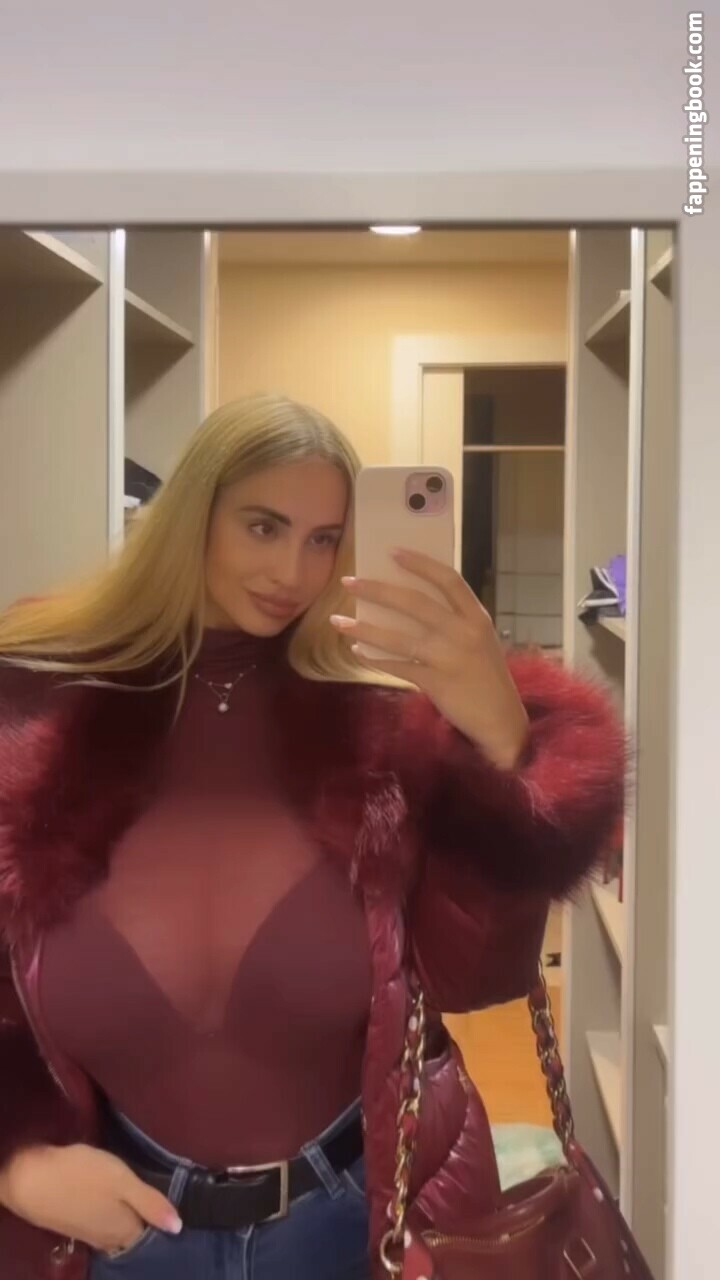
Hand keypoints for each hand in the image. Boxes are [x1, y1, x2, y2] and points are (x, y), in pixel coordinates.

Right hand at [0, 1142, 182, 1255]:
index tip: (177, 1207)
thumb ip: (151, 1203)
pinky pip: (103, 1227)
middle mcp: (109, 1239)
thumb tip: (179, 1227)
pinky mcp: (75, 1225)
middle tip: (160, 1203)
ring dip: (130, 1221)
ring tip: (141, 1202)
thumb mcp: (122, 1181)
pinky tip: (113, 1204)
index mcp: (126, 1231)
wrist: (31, 1181)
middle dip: (148, 1223)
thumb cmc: (82, 1175)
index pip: (153, 1235)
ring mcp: (90, 1234)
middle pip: (135, 1237)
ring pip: (118, 1232)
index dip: (164, 1222)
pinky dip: (112, 1219)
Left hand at [330, 548, 529, 769]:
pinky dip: (375, 659)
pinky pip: (398, 666)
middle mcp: (463, 632)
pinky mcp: (436, 682)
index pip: (448, 580)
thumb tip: (408, 601)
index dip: (420, 564)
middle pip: (414, 603)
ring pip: (398, 637)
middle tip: (349, 582)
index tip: (393, 552)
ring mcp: (449, 658)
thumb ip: (454, 619)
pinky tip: (358, 651)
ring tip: (337, 620)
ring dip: (364, 628)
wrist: (501, 719)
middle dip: (377, 590)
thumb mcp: (480, 639)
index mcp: (476, 617)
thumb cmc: (486, 675)